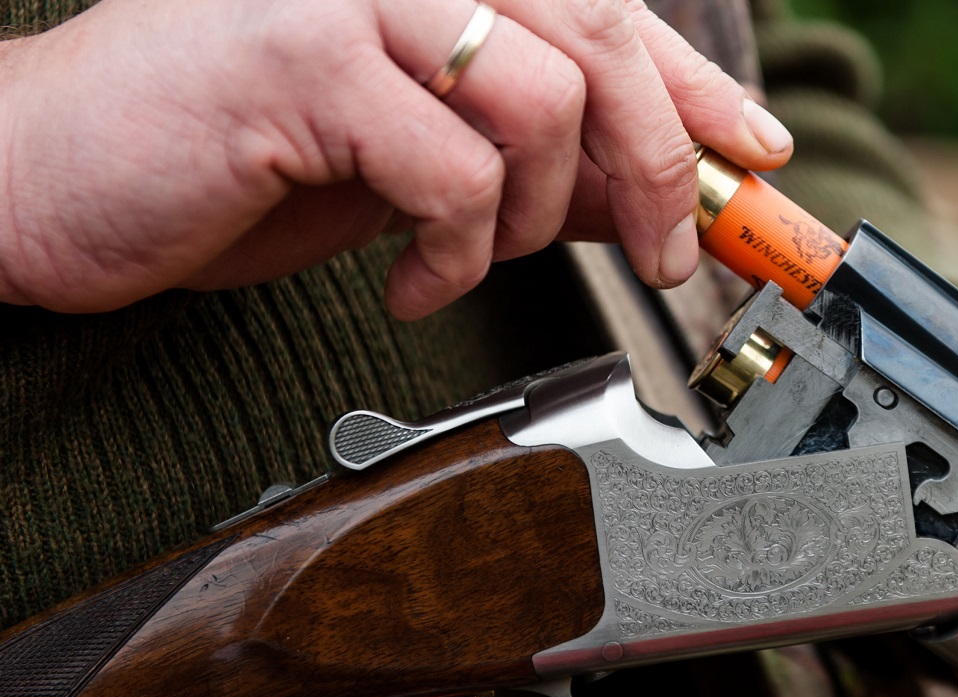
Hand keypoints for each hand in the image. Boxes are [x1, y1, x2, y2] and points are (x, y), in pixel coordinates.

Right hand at [0, 0, 791, 318]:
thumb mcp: (414, 158)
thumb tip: (649, 191)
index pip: (608, 13)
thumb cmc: (232, 155)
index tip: (758, 155)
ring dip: (535, 219)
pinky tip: (410, 279)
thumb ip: (528, 159)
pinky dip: (454, 253)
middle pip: (601, 44)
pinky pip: (451, 170)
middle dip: (660, 165)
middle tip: (668, 251)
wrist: (56, 172)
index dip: (699, 89)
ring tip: (474, 260)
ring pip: (540, 105)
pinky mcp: (299, 63)